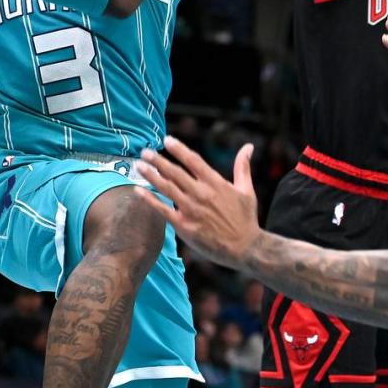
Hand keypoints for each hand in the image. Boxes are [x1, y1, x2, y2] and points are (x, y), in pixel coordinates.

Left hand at [136, 136, 260, 268]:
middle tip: (144, 151)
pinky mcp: (185, 226)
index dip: (178, 149)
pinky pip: (163, 210)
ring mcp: (192, 210)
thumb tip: (249, 146)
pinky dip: (150, 199)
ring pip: (167, 188)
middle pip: (175, 172)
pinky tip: (138, 190)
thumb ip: (243, 167)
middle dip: (158, 160)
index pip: (193, 160)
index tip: (166, 140)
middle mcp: (202, 193)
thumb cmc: (246, 219)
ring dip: (151, 175)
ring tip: (138, 165)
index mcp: (216, 183)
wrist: (245, 248)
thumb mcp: (246, 190)